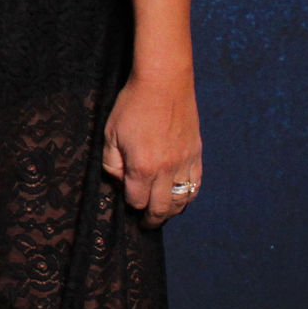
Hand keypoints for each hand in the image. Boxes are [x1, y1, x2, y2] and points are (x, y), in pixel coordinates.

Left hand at [101, 71, 202, 227]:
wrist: (164, 83)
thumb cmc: (132, 105)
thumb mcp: (110, 133)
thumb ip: (111, 163)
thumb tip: (118, 182)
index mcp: (142, 166)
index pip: (137, 200)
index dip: (130, 205)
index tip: (127, 205)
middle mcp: (166, 170)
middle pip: (161, 208)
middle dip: (152, 220)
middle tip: (145, 224)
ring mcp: (185, 163)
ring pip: (182, 201)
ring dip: (171, 212)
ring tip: (162, 214)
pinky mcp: (197, 154)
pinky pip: (196, 186)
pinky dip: (188, 197)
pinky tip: (181, 199)